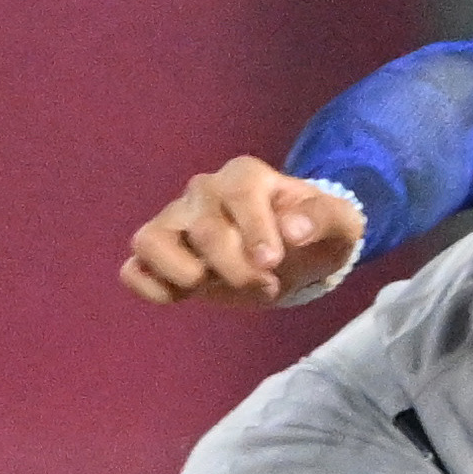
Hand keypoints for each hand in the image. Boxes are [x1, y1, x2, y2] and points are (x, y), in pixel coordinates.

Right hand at [122, 158, 367, 306]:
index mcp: (245, 176)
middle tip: (267, 287)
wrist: (290, 256)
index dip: (254, 229)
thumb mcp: (339, 224)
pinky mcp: (157, 256)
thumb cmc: (310, 233)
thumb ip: (324, 218)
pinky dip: (148, 286)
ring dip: (179, 272)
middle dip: (234, 267)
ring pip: (150, 240)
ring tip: (207, 286)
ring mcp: (174, 223)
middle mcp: (203, 193)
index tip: (272, 263)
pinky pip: (133, 268)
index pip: (240, 194)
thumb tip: (294, 230)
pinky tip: (179, 297)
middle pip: (203, 228)